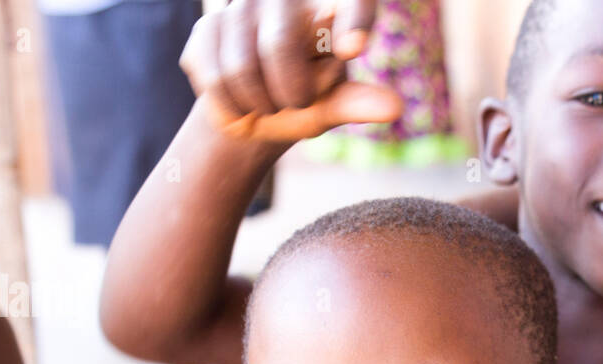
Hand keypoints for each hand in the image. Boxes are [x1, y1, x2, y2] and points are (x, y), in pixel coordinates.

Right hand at [180, 0, 401, 142]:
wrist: (252, 114)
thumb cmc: (303, 102)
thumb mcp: (333, 105)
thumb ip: (358, 103)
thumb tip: (394, 108)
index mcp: (329, 12)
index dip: (354, 18)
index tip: (355, 47)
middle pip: (279, 44)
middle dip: (288, 92)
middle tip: (295, 102)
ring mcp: (242, 8)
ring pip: (241, 68)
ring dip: (258, 105)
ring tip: (267, 104)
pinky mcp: (208, 27)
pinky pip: (215, 77)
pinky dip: (231, 107)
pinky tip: (240, 103)